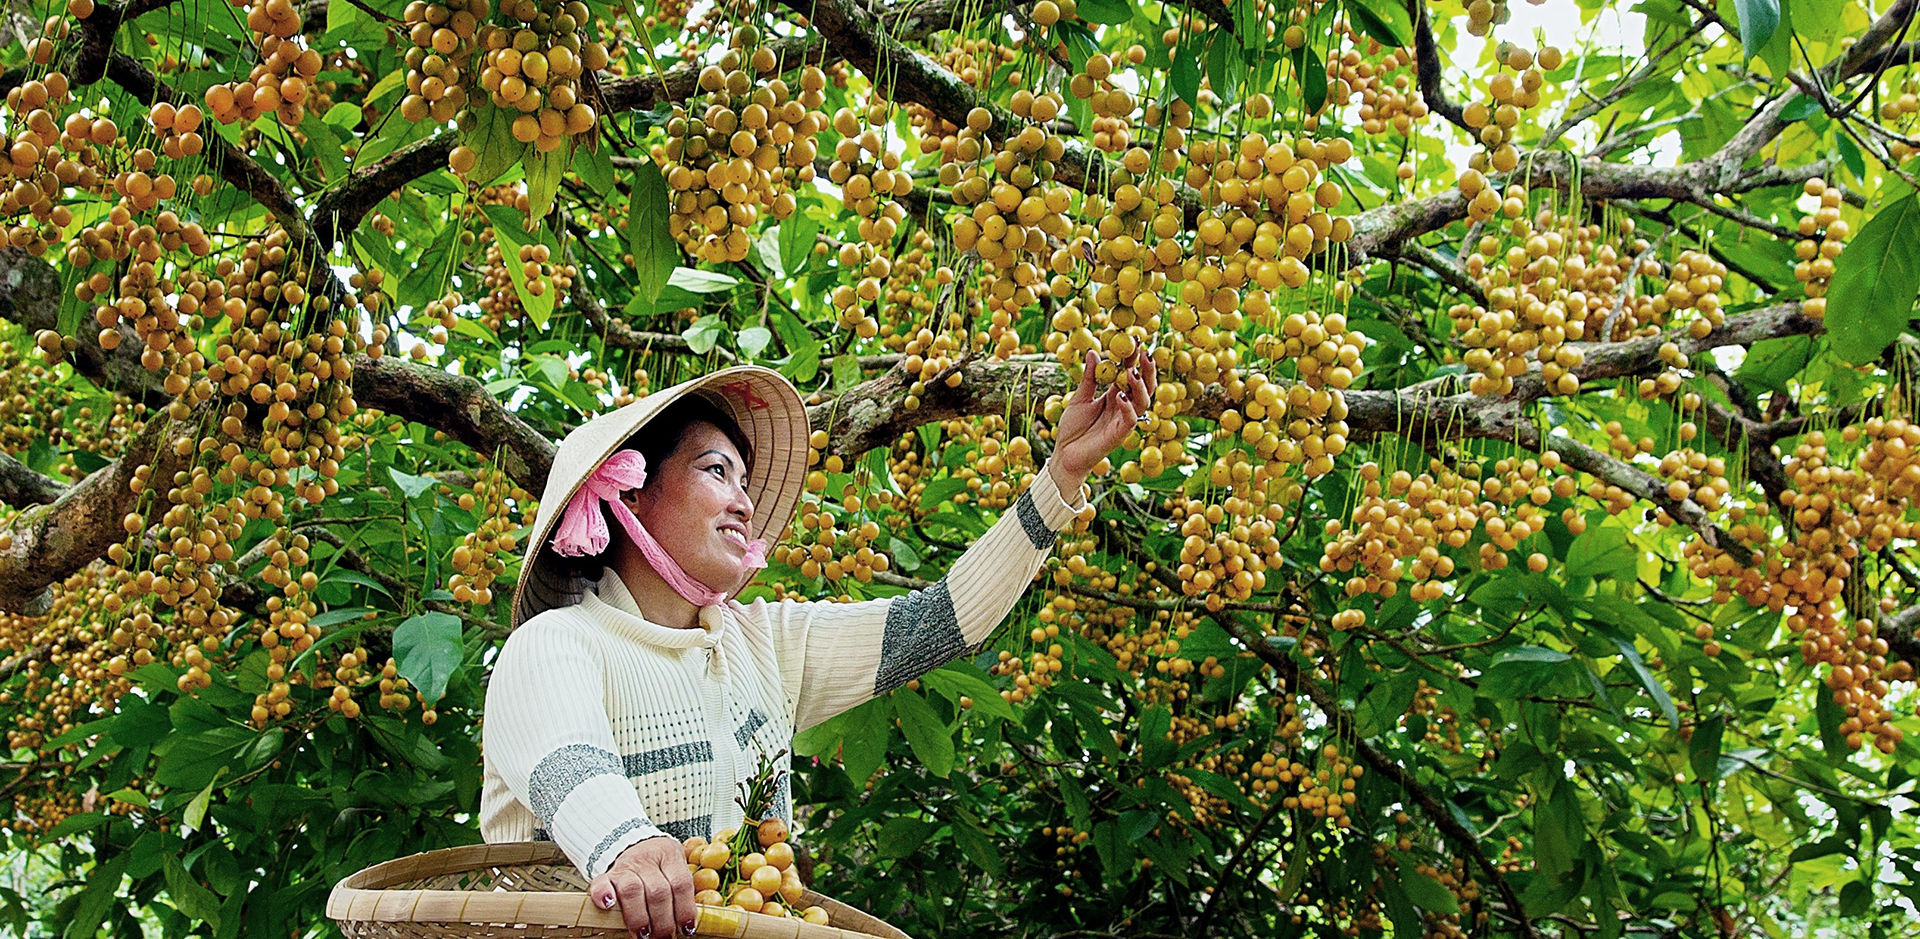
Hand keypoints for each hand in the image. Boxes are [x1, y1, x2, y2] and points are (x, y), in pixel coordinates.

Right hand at [589, 835, 694, 938]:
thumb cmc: (659, 865)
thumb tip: (688, 925)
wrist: (633, 843)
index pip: (680, 884)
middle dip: (662, 921)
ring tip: (644, 935)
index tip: (686, 929)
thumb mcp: (674, 868)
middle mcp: (647, 858)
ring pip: (632, 890)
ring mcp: (625, 866)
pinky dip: (603, 895)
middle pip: (658, 891)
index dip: (685, 910)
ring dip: (639, 918)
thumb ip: (680, 890)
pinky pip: (601, 883)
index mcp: (669, 855)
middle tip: (664, 937)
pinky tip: (608, 907)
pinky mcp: (606, 875)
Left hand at [1051, 346, 1157, 483]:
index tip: (1136, 340)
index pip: (1129, 374)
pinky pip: (1130, 420)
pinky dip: (1127, 407)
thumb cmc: (1072, 428)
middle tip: (1144, 353)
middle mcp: (1123, 407)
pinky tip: (1121, 396)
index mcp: (1115, 395)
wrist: (1064, 454)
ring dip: (1140, 386)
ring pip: (1142, 402)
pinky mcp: (1119, 435)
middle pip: (1144, 386)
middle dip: (1146, 370)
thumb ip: (1089, 377)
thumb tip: (1094, 352)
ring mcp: (1123, 421)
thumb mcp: (1079, 398)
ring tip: (1132, 372)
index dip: (1134, 359)